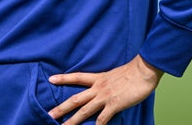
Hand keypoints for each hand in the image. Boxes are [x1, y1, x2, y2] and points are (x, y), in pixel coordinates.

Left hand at [47, 55, 163, 123]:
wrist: (142, 71)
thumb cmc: (132, 72)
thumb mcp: (114, 74)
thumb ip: (107, 82)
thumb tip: (104, 88)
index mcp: (98, 78)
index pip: (77, 77)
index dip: (63, 78)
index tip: (51, 79)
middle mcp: (98, 88)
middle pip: (76, 99)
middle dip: (61, 108)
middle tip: (49, 114)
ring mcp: (105, 97)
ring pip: (84, 111)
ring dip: (72, 120)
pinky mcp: (114, 105)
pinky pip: (102, 119)